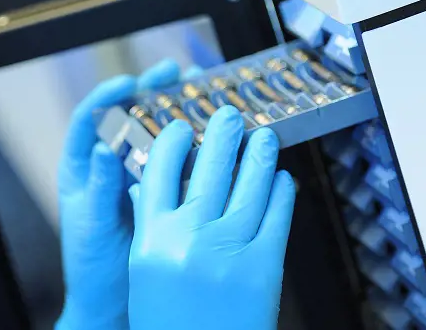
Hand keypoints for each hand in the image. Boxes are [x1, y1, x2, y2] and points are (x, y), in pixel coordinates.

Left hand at [55, 59, 185, 329]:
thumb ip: (98, 188)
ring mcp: (136, 179)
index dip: (108, 97)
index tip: (130, 82)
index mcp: (83, 169)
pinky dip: (193, 146)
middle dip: (151, 92)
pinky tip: (211, 132)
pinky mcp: (160, 194)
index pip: (90, 121)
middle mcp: (109, 168)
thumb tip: (102, 149)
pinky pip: (177, 163)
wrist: (111, 303)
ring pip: (156, 136)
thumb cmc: (90, 266)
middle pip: (127, 119)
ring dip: (177, 112)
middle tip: (176, 72)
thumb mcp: (91, 224)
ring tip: (200, 89)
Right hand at [128, 106, 296, 329]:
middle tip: (230, 116)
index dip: (173, 141)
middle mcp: (189, 238)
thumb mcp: (144, 273)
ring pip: (251, 184)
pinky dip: (281, 192)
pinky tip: (281, 179)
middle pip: (210, 166)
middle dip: (223, 133)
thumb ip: (149, 227)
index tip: (181, 127)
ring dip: (260, 153)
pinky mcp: (264, 266)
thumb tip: (149, 187)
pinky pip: (277, 216)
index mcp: (152, 238)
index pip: (158, 169)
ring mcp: (229, 250)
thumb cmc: (168, 324)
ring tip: (263, 136)